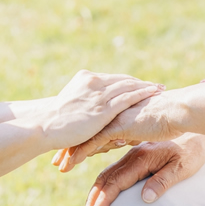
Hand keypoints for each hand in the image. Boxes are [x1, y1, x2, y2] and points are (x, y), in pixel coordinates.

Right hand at [32, 70, 162, 149]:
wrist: (44, 126)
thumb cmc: (54, 122)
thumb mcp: (70, 106)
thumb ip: (84, 103)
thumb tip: (93, 112)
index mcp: (85, 78)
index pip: (113, 79)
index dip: (129, 82)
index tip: (141, 84)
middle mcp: (94, 82)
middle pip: (124, 80)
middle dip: (141, 83)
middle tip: (157, 86)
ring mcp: (99, 94)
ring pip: (128, 86)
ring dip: (146, 87)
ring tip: (160, 90)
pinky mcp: (103, 108)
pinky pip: (127, 97)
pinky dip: (142, 94)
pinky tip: (153, 94)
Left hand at [55, 90, 184, 171]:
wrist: (181, 111)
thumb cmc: (171, 120)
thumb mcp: (146, 129)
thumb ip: (132, 133)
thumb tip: (124, 138)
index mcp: (118, 114)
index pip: (94, 127)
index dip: (80, 138)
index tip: (67, 149)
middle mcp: (113, 116)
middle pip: (85, 131)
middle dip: (69, 144)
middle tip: (56, 159)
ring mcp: (114, 119)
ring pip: (86, 136)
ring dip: (70, 151)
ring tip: (58, 165)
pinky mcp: (118, 125)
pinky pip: (94, 141)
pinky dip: (81, 152)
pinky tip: (70, 162)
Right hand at [80, 133, 204, 205]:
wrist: (195, 129)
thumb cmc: (192, 151)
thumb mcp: (182, 168)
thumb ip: (163, 181)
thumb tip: (145, 199)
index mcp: (142, 157)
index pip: (117, 181)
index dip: (103, 199)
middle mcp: (134, 154)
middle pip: (106, 178)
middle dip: (93, 199)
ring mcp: (133, 153)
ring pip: (108, 173)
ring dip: (96, 192)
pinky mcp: (136, 154)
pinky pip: (114, 169)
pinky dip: (104, 182)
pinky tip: (102, 191)